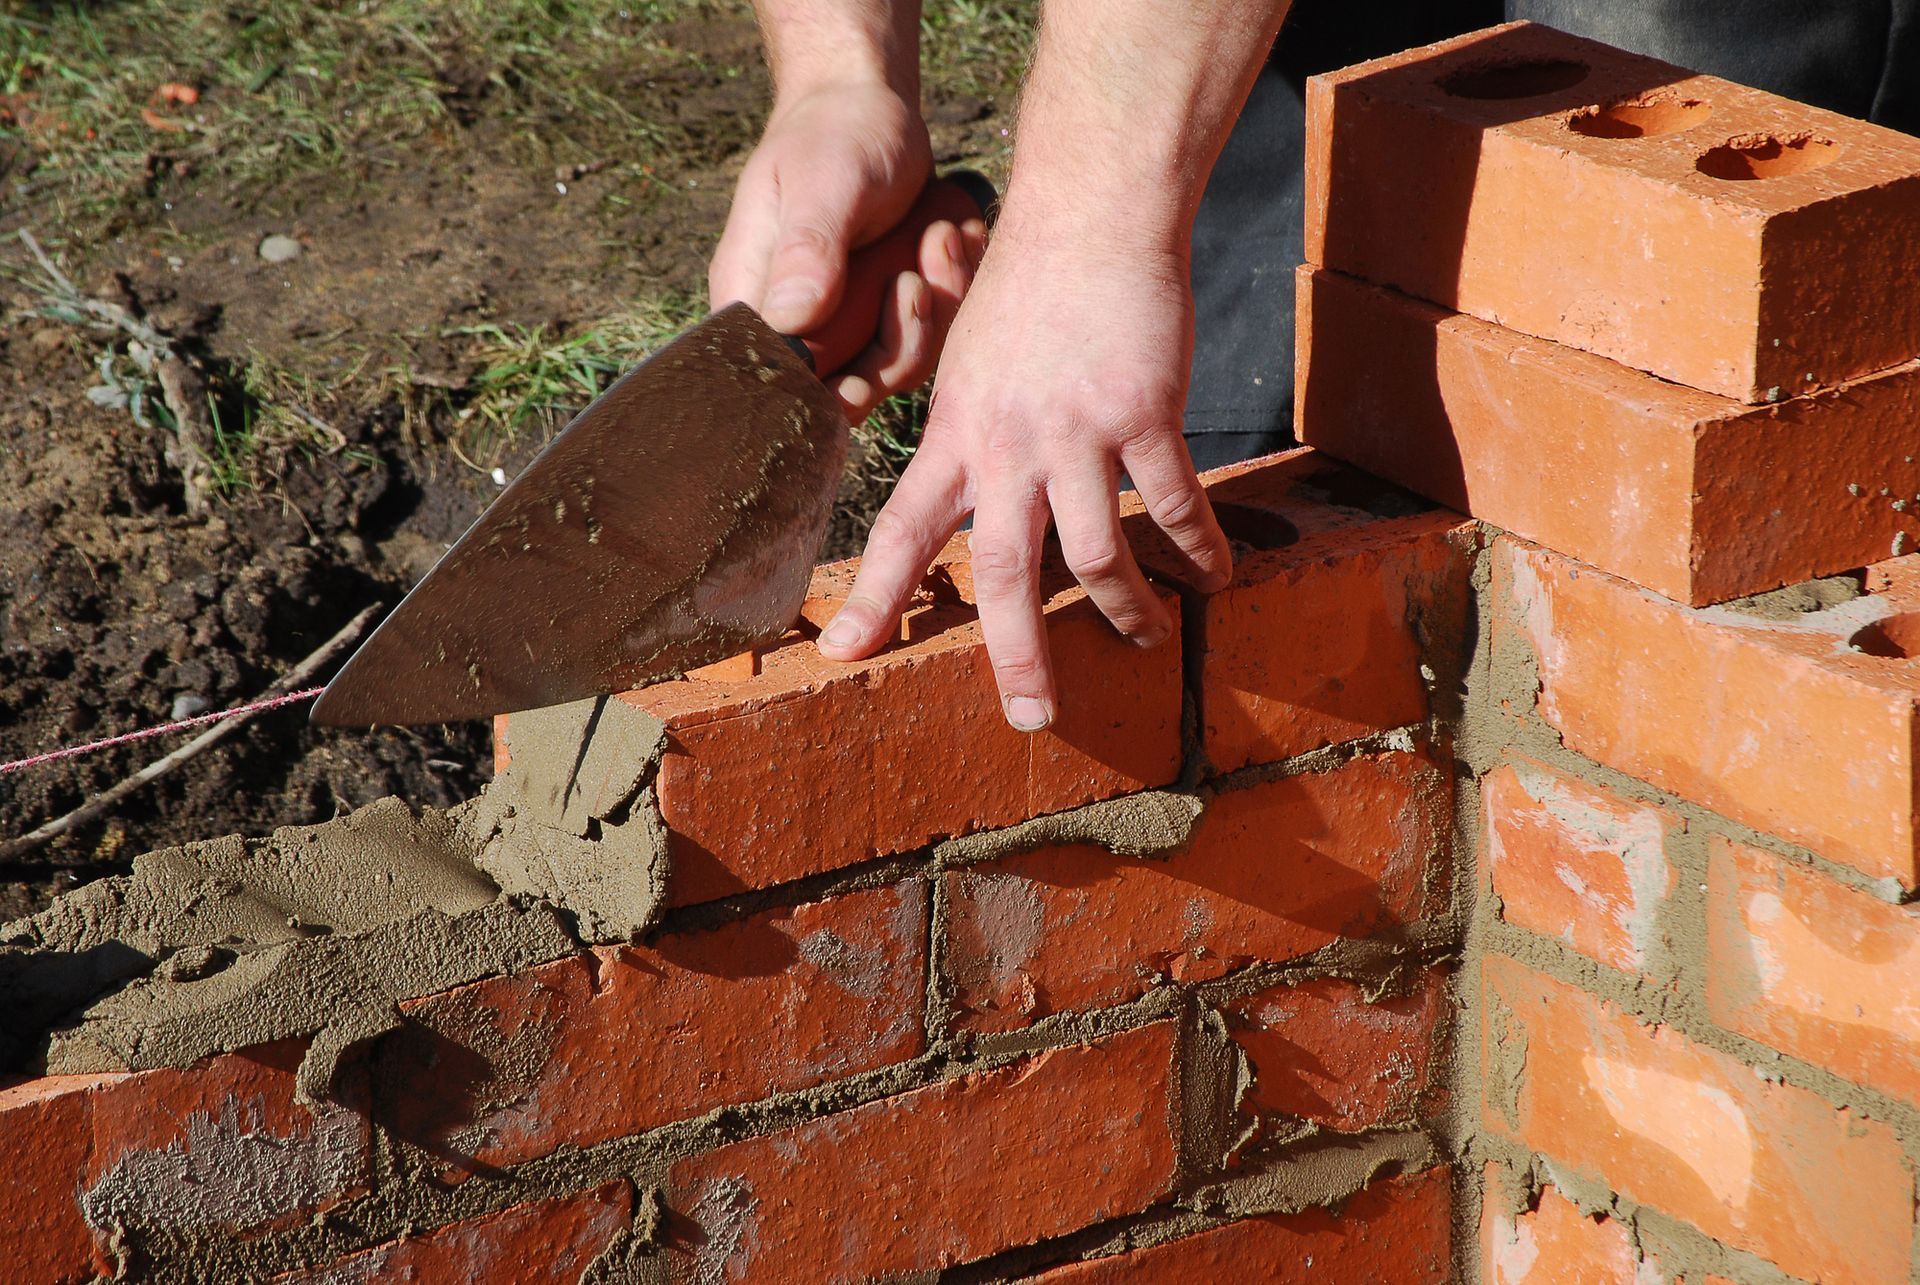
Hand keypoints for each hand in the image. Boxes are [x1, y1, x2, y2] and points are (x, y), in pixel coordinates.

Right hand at [710, 83, 979, 420]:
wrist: (868, 103)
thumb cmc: (834, 133)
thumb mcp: (823, 183)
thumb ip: (807, 251)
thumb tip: (788, 322)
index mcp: (754, 300)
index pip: (777, 383)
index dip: (823, 397)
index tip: (865, 376)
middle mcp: (796, 323)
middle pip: (849, 389)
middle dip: (896, 343)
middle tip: (912, 281)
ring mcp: (848, 321)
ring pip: (899, 365)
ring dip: (933, 308)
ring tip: (940, 237)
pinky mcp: (890, 313)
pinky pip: (930, 333)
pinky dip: (951, 289)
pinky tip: (952, 234)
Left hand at [815, 209, 1233, 730]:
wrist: (1087, 217)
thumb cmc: (1027, 288)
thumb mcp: (967, 365)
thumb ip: (966, 437)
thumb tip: (966, 493)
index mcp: (955, 435)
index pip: (902, 530)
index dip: (873, 598)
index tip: (842, 656)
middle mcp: (1007, 444)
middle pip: (1002, 571)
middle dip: (1017, 655)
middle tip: (1032, 717)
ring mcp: (1076, 431)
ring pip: (1095, 552)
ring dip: (1125, 608)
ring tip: (1146, 642)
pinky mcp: (1143, 413)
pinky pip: (1173, 502)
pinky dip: (1196, 548)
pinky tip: (1213, 576)